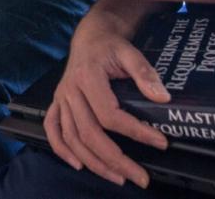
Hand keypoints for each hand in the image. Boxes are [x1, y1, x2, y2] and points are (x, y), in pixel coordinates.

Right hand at [44, 23, 169, 188]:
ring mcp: (61, 99)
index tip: (159, 142)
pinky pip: (53, 130)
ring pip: (72, 139)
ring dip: (94, 163)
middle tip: (141, 177)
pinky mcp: (57, 103)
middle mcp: (70, 91)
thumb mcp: (130, 52)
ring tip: (119, 177)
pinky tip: (79, 164)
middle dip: (116, 160)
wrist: (89, 36)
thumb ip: (145, 73)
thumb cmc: (110, 45)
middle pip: (90, 134)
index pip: (110, 114)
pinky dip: (61, 150)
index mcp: (88, 77)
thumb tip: (162, 97)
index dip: (136, 131)